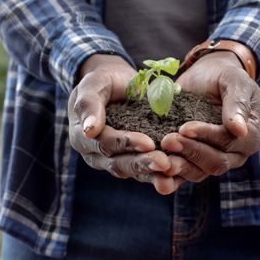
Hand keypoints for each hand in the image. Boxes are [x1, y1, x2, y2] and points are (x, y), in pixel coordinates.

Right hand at [68, 54, 178, 193]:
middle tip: (164, 162)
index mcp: (82, 137)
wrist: (116, 84)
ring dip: (153, 174)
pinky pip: (145, 174)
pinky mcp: (132, 162)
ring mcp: (114, 160)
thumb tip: (90, 130)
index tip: (148, 142)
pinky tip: (177, 178)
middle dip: (142, 164)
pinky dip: (159, 176)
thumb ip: (88, 104)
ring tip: (172, 173)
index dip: (126, 143)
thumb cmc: (102, 81)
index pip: (105, 144)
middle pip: (119, 164)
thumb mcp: (93, 85)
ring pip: (133, 172)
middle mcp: (96, 155)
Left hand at [161, 51, 259, 181]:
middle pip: (215, 162)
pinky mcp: (194, 161)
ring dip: (179, 166)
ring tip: (160, 156)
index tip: (184, 127)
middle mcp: (235, 153)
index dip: (207, 136)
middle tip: (168, 140)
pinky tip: (156, 165)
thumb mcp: (233, 81)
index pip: (229, 143)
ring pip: (199, 172)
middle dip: (191, 152)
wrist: (206, 76)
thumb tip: (240, 130)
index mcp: (249, 136)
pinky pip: (184, 173)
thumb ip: (237, 103)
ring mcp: (214, 159)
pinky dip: (171, 173)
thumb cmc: (223, 76)